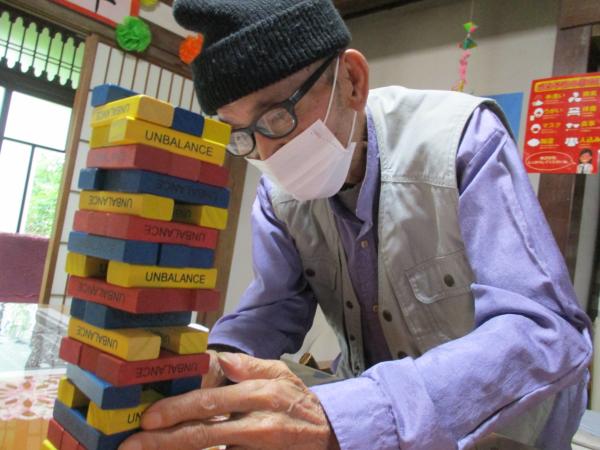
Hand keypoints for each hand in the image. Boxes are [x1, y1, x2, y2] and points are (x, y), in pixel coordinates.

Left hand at [118, 353, 339, 449]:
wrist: (333, 433)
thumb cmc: (300, 402)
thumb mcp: (280, 373)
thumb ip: (248, 366)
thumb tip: (217, 358)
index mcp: (259, 394)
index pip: (210, 402)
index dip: (176, 410)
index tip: (148, 418)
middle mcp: (258, 423)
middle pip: (203, 433)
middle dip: (163, 441)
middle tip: (132, 444)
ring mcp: (260, 447)